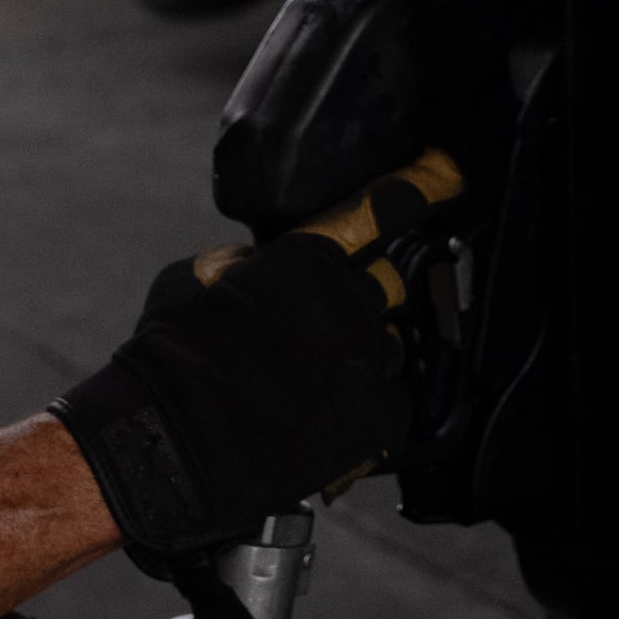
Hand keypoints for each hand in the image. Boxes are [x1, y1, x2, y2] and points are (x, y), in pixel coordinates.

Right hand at [50, 151, 461, 558]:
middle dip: (366, 293)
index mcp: (306, 257)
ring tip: (311, 380)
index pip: (382, 207)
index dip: (422, 184)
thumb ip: (236, 262)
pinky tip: (325, 415)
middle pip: (390, 280)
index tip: (446, 171)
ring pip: (391, 340)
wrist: (176, 447)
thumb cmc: (171, 358)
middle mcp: (349, 301)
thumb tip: (253, 262)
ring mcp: (369, 359)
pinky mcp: (381, 416)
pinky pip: (392, 396)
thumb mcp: (189, 280)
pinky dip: (365, 402)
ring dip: (362, 350)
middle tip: (325, 323)